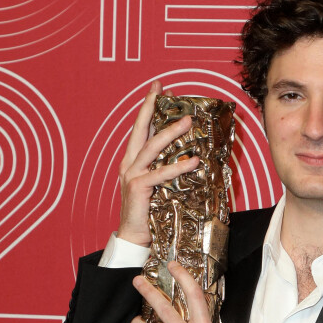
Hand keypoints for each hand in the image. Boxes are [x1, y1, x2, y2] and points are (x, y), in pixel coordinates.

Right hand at [117, 81, 199, 245]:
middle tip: (163, 89)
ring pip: (151, 147)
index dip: (148, 107)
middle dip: (150, 107)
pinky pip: (160, 174)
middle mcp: (129, 163)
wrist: (134, 235)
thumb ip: (166, 165)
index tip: (158, 88)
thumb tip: (189, 151)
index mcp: (132, 159)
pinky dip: (178, 167)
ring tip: (188, 121)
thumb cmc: (148, 208)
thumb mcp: (157, 182)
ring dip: (170, 132)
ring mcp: (132, 174)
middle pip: (140, 129)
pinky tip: (193, 161)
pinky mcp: (138, 188)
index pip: (141, 128)